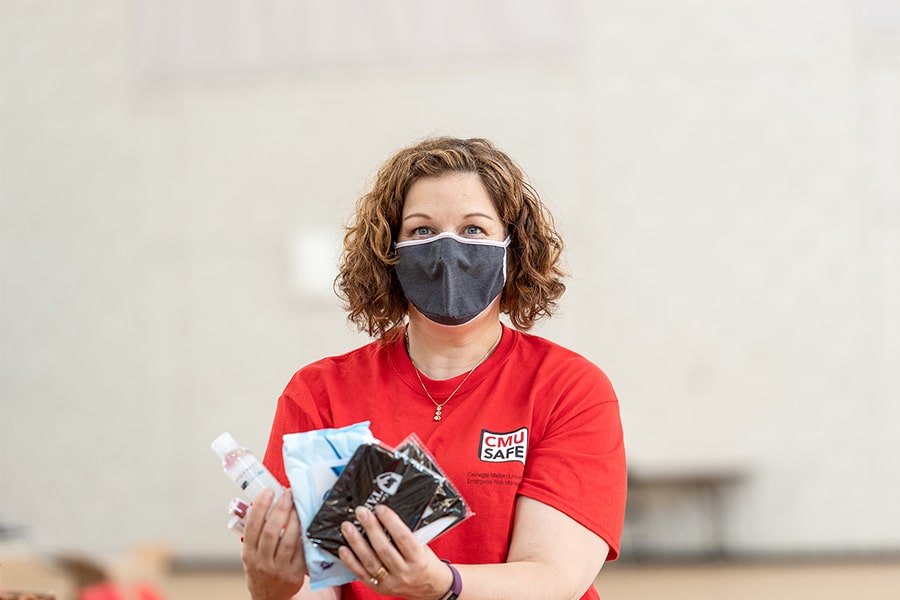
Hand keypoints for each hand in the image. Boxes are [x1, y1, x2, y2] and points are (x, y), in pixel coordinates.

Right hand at [241, 489, 306, 599]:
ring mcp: (279, 569)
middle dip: (280, 509)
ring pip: (288, 540)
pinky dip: (303, 534)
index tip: (268, 492)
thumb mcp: (251, 554)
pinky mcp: (295, 573)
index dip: (261, 507)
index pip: (253, 527)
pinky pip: (301, 550)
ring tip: (297, 505)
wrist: (269, 597)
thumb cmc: (261, 570)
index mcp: (249, 554)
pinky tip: (305, 522)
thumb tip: (265, 504)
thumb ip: (256, 534)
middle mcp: (262, 562)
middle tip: (287, 494)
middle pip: (271, 531)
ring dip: (294, 519)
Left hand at [337, 505, 452, 599]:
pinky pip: (362, 574)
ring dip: (356, 542)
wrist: (430, 589)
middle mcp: (404, 572)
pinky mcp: (379, 588)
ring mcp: (390, 582)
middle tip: (361, 512)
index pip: (403, 538)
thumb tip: (387, 515)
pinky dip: (351, 561)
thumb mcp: (423, 547)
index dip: (391, 522)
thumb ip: (408, 534)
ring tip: (347, 526)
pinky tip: (343, 548)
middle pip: (383, 548)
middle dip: (370, 528)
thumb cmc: (426, 564)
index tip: (381, 509)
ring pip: (370, 561)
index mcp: (418, 560)